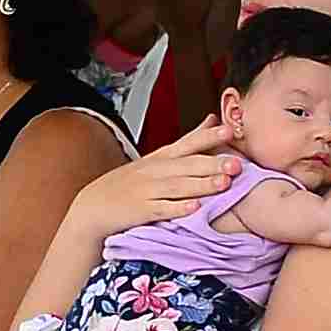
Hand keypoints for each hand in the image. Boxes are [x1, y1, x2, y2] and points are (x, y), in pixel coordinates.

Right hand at [85, 121, 240, 238]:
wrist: (92, 207)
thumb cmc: (128, 183)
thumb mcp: (156, 158)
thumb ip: (186, 142)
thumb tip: (211, 119)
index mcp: (160, 157)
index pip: (187, 143)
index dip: (208, 136)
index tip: (230, 130)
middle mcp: (154, 170)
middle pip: (187, 164)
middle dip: (213, 163)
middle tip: (237, 163)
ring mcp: (146, 190)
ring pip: (178, 186)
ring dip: (201, 185)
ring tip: (224, 184)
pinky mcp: (139, 210)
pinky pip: (161, 209)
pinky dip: (178, 208)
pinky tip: (195, 208)